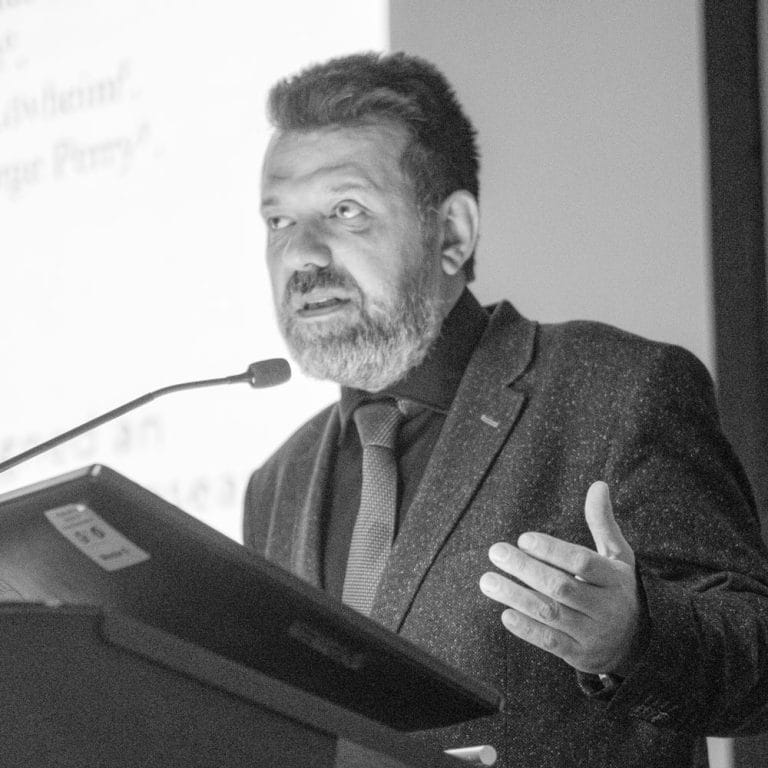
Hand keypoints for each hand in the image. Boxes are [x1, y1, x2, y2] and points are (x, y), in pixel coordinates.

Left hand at [479, 481, 640, 674]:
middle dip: (525, 568)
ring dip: (515, 596)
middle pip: (561, 586)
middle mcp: (606, 607)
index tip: (523, 538)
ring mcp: (593, 633)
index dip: (552, 549)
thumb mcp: (617, 556)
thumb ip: (603, 523)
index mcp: (615, 578)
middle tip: (496, 551)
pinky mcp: (580, 655)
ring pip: (550, 613)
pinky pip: (550, 642)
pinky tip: (505, 613)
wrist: (637, 644)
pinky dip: (526, 629)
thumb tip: (598, 485)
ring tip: (487, 581)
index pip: (582, 561)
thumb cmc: (617, 589)